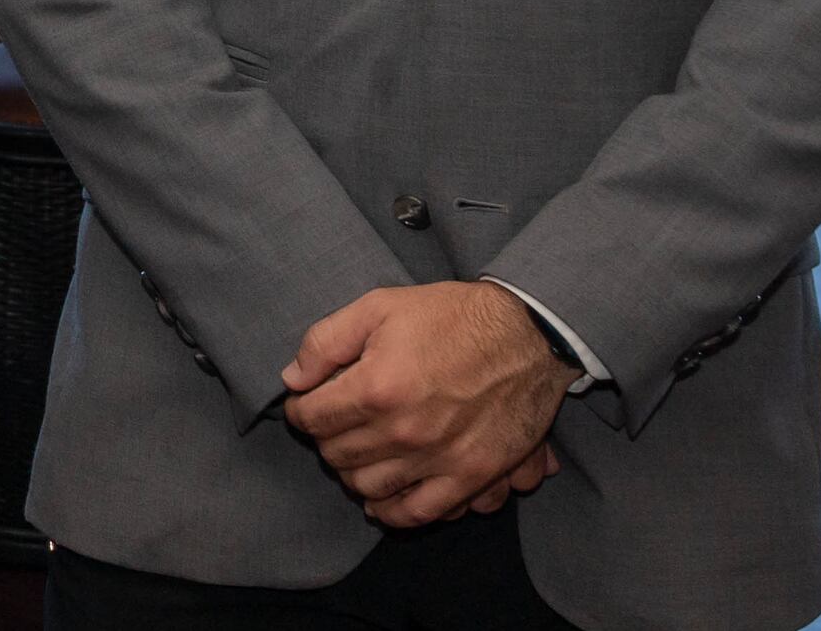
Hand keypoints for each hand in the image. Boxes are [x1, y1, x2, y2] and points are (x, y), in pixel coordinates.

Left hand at [277, 282, 571, 526]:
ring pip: (369, 488)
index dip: (299, 410)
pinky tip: (383, 500)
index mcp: (376, 387)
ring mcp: (439, 459)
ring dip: (353, 474)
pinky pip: (420, 513)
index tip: (306, 404)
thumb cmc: (451, 316)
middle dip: (325, 439)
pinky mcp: (472, 476)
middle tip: (334, 425)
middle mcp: (404, 431)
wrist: (528, 335)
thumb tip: (292, 379)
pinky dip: (393, 512)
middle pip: (337, 455)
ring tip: (357, 455)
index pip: (312, 418)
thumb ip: (325, 342)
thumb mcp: (378, 307)